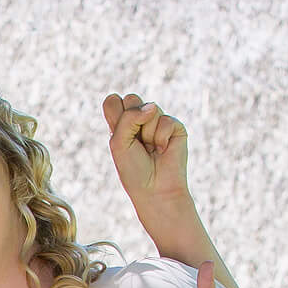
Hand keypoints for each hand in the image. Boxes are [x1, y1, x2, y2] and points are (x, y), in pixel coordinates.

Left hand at [103, 91, 189, 210]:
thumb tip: (153, 106)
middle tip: (136, 143)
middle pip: (131, 98)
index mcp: (121, 123)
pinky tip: (163, 150)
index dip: (115, 115)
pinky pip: (165, 121)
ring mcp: (157, 121)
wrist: (155, 189)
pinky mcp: (174, 126)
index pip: (113, 100)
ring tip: (150, 149)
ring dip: (147, 133)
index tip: (120, 137)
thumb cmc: (134, 169)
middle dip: (132, 122)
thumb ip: (129, 118)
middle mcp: (139, 119)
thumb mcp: (119, 143)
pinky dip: (161, 139)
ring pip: (149, 108)